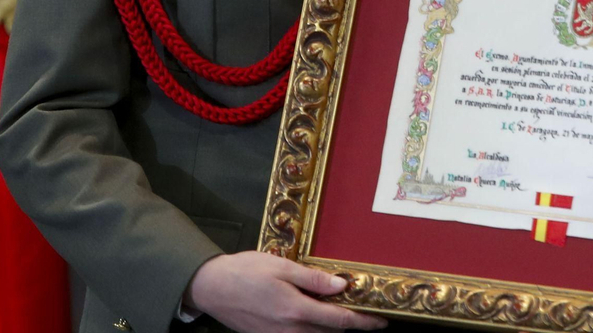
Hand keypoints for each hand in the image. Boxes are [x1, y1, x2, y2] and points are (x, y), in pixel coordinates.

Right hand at [186, 252, 387, 332]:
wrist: (211, 287)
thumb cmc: (245, 271)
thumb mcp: (282, 267)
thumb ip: (313, 279)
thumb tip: (342, 286)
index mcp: (296, 310)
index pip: (340, 320)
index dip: (364, 322)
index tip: (381, 321)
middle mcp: (290, 330)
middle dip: (350, 325)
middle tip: (367, 314)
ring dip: (331, 329)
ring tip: (342, 314)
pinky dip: (312, 330)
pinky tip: (314, 317)